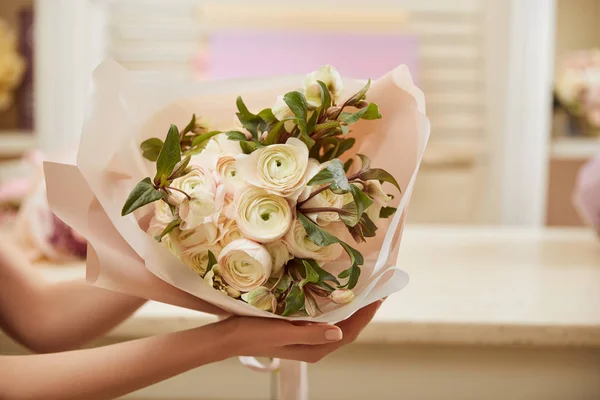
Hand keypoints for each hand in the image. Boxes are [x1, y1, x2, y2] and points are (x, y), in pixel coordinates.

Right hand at [218, 300, 382, 362]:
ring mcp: (308, 338)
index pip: (350, 331)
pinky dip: (336, 307)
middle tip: (378, 287)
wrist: (230, 336)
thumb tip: (339, 332)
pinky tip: (337, 294)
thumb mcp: (282, 331)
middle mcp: (315, 345)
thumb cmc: (254, 333)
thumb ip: (310, 333)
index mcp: (315, 349)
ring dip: (352, 307)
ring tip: (364, 288)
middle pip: (349, 327)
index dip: (367, 314)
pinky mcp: (300, 330)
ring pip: (339, 323)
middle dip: (364, 309)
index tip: (380, 296)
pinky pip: (326, 319)